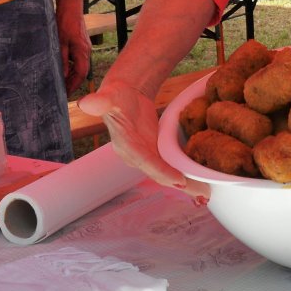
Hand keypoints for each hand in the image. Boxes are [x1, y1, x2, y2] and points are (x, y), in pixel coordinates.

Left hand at [57, 5, 91, 91]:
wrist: (71, 6)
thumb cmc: (65, 22)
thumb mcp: (60, 43)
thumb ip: (62, 60)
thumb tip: (62, 75)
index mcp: (82, 52)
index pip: (81, 74)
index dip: (74, 86)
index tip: (65, 94)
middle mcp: (86, 51)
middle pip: (81, 72)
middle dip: (73, 83)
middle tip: (62, 92)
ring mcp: (85, 46)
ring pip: (80, 65)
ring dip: (72, 74)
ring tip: (61, 82)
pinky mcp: (82, 43)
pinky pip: (78, 58)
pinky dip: (72, 66)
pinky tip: (63, 68)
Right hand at [77, 80, 205, 196]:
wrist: (123, 96)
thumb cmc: (115, 95)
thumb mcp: (109, 95)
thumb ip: (100, 101)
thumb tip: (86, 103)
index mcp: (125, 144)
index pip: (144, 160)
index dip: (161, 171)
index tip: (179, 180)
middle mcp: (135, 156)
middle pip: (159, 173)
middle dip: (178, 184)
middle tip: (201, 194)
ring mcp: (146, 156)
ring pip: (166, 174)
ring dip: (185, 185)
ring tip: (205, 194)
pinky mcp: (155, 154)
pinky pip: (170, 167)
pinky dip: (184, 175)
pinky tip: (201, 184)